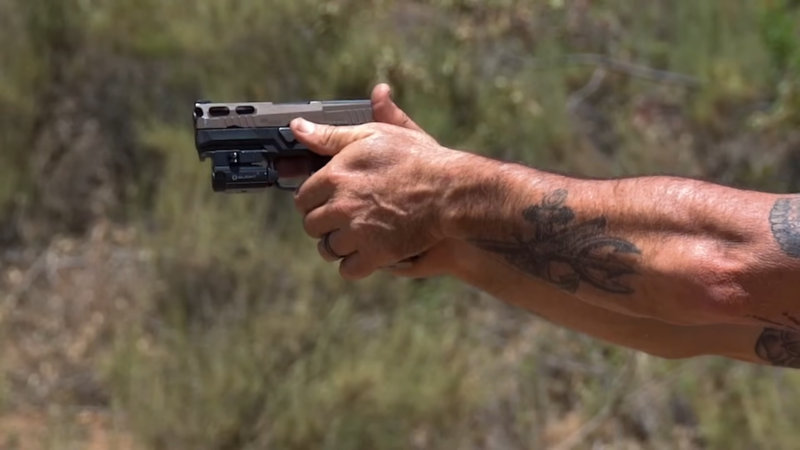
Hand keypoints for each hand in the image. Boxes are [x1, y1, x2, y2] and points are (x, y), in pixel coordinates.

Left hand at [289, 86, 472, 279]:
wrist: (449, 190)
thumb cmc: (415, 159)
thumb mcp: (373, 135)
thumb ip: (331, 135)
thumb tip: (297, 127)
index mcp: (336, 176)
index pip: (303, 197)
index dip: (313, 199)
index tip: (325, 200)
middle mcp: (341, 206)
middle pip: (311, 225)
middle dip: (323, 223)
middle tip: (340, 218)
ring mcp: (357, 233)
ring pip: (327, 249)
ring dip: (336, 245)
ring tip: (351, 237)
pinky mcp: (376, 255)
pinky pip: (348, 270)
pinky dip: (353, 265)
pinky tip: (363, 255)